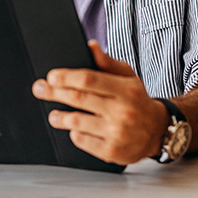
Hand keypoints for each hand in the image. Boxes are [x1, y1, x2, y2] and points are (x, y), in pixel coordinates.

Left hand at [32, 41, 169, 164]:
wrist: (157, 131)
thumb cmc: (138, 101)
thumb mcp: (128, 78)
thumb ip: (108, 63)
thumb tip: (91, 46)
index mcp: (126, 90)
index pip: (90, 79)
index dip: (67, 77)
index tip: (52, 76)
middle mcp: (122, 111)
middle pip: (79, 98)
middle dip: (54, 93)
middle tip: (40, 89)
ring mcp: (117, 132)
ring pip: (77, 121)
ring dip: (59, 117)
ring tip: (54, 115)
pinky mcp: (111, 151)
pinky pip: (82, 140)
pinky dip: (75, 133)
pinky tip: (75, 129)